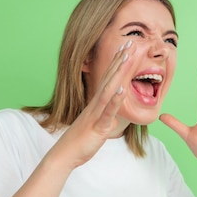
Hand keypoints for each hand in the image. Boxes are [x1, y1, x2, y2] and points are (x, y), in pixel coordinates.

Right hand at [54, 42, 136, 167]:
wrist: (64, 155)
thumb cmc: (80, 141)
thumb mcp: (96, 126)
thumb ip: (105, 119)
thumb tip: (113, 118)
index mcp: (96, 103)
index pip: (108, 78)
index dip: (118, 62)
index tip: (127, 47)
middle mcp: (96, 104)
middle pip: (110, 78)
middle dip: (121, 60)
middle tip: (131, 42)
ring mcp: (96, 114)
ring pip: (109, 90)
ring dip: (119, 73)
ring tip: (129, 57)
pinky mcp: (97, 126)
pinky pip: (107, 112)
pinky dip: (115, 101)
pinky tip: (123, 90)